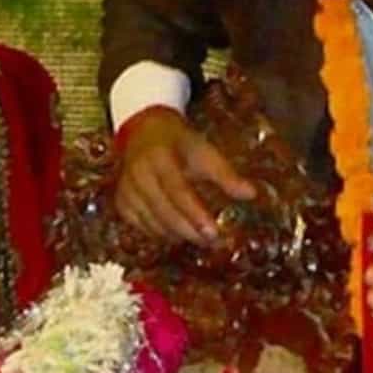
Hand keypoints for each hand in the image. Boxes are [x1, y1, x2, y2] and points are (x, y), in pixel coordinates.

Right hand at [113, 107, 255, 245]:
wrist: (144, 131)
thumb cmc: (178, 142)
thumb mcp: (204, 150)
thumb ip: (226, 174)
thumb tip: (250, 194)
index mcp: (159, 157)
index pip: (177, 191)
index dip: (195, 214)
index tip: (214, 232)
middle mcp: (138, 174)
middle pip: (164, 211)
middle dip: (189, 231)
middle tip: (212, 241)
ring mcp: (126, 190)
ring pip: (152, 223)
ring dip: (177, 235)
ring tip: (199, 238)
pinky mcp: (122, 202)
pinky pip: (140, 227)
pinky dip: (160, 234)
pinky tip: (177, 234)